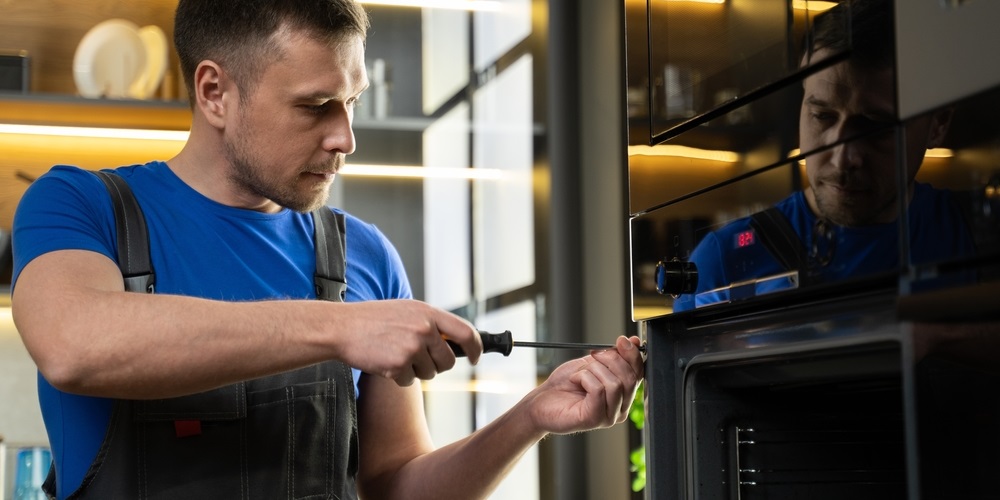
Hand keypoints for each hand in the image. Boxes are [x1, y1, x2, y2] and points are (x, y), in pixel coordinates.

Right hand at [333, 299, 482, 385]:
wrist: (342, 327)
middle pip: (448, 361)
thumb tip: (455, 343)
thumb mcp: (407, 311)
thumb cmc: (375, 319)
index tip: (475, 357)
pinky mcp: (398, 366)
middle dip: (438, 365)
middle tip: (420, 359)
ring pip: (430, 373)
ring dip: (416, 371)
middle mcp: (424, 329)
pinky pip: (410, 381)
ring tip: (397, 355)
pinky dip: (399, 377)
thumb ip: (431, 323)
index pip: (466, 332)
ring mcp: (411, 348)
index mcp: (429, 313)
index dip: (476, 348)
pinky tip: (386, 362)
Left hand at [522, 336, 643, 433]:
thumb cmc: (565, 384)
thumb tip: (633, 341)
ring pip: (615, 384)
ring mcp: (609, 417)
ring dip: (594, 370)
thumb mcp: (593, 363)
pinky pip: (598, 390)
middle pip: (630, 378)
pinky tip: (575, 381)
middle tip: (593, 355)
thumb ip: (614, 356)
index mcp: (623, 395)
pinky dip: (584, 378)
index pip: (639, 374)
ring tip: (580, 373)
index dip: (633, 355)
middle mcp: (620, 409)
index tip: (622, 340)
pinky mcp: (595, 420)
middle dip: (611, 360)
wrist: (542, 399)